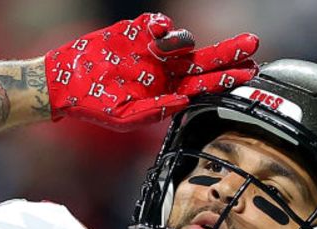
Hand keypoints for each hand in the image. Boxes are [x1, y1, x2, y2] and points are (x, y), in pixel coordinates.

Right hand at [45, 13, 258, 129]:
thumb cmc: (93, 104)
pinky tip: (152, 34)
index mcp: (166, 92)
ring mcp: (153, 49)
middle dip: (229, 52)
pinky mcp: (137, 31)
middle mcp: (165, 71)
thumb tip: (184, 99)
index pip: (204, 85)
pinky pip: (159, 23)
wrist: (64, 81)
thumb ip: (154, 111)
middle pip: (206, 60)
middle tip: (251, 45)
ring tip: (160, 48)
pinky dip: (160, 26)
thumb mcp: (123, 118)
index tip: (248, 73)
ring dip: (179, 43)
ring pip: (183, 40)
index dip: (226, 79)